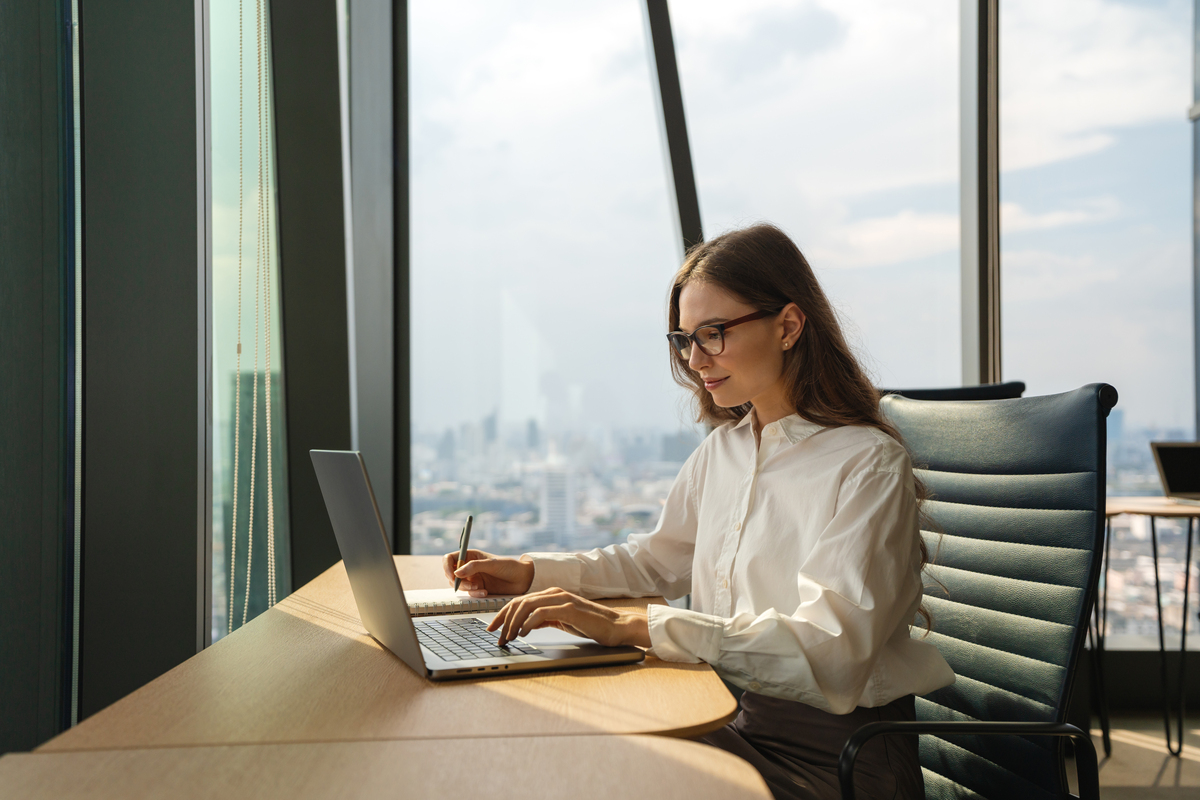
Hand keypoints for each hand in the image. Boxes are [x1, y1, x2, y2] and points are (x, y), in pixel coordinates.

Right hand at [443, 549, 534, 596]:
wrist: (522, 579)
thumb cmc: (510, 566)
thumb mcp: (492, 564)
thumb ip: (474, 567)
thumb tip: (457, 572)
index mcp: (471, 555)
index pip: (450, 558)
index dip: (447, 566)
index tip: (451, 575)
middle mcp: (469, 566)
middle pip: (451, 574)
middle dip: (457, 581)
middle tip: (469, 585)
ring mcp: (473, 577)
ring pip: (459, 585)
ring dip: (467, 588)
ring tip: (479, 588)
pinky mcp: (478, 588)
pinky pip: (469, 593)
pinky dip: (475, 594)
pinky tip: (485, 592)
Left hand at [486, 587, 650, 647]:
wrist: (616, 626)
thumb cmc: (591, 624)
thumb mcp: (562, 621)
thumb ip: (544, 619)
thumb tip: (524, 625)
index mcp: (551, 594)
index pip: (519, 601)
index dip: (502, 614)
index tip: (492, 629)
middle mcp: (554, 592)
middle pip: (519, 602)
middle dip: (503, 620)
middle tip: (496, 636)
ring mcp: (562, 599)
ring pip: (527, 606)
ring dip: (513, 623)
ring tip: (508, 637)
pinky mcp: (569, 608)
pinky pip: (541, 613)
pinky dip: (528, 623)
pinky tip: (523, 633)